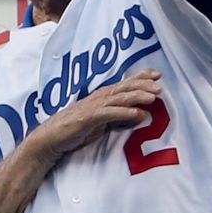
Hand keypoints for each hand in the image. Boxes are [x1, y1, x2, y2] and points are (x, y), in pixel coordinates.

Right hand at [32, 68, 162, 159]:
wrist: (50, 138)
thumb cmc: (76, 129)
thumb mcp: (102, 122)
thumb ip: (121, 117)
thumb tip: (142, 114)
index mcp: (103, 96)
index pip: (125, 83)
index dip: (141, 77)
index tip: (158, 74)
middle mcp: (99, 97)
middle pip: (125, 88)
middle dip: (144, 85)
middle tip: (160, 85)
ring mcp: (93, 106)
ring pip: (119, 98)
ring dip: (137, 96)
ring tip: (153, 96)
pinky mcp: (87, 118)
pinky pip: (109, 113)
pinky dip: (124, 112)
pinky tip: (137, 113)